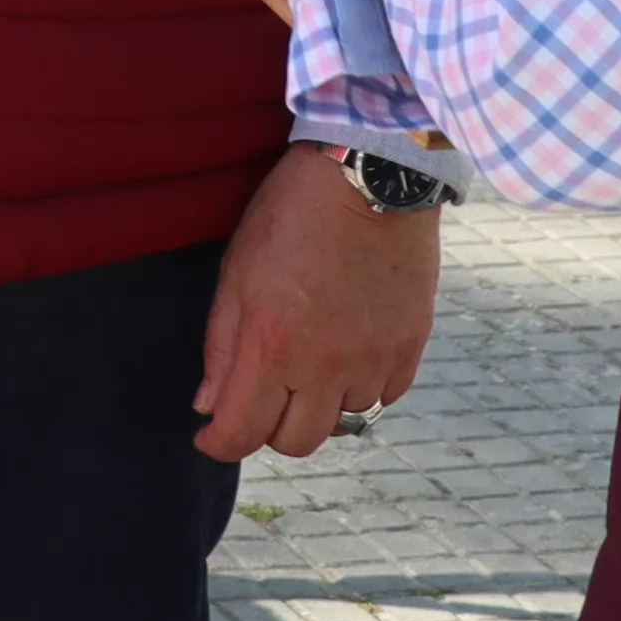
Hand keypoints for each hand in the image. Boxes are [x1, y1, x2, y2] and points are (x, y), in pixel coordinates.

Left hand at [194, 145, 438, 461]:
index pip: (243, 433)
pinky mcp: (411, 346)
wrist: (370, 177)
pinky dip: (362, 387)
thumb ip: (221, 348)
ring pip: (344, 421)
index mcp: (274, 346)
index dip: (219, 443)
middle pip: (297, 442)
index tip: (210, 435)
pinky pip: (384, 396)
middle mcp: (327, 364)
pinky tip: (348, 353)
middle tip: (261, 397)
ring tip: (309, 364)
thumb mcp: (236, 275)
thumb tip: (208, 406)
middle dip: (269, 429)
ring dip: (320, 405)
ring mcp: (375, 358)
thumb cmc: (290, 217)